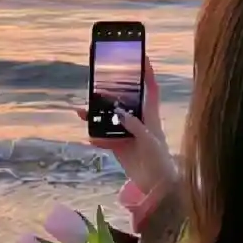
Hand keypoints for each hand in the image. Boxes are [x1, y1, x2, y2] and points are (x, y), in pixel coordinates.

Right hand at [76, 57, 175, 194]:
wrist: (157, 185)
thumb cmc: (160, 160)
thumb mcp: (149, 141)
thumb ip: (135, 126)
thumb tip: (119, 113)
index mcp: (151, 115)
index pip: (150, 88)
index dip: (147, 73)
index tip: (142, 56)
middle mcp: (138, 120)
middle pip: (123, 100)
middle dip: (110, 91)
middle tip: (97, 81)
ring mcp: (127, 132)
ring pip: (109, 118)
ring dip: (96, 115)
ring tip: (82, 111)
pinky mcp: (119, 145)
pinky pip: (104, 137)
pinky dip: (97, 137)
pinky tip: (91, 138)